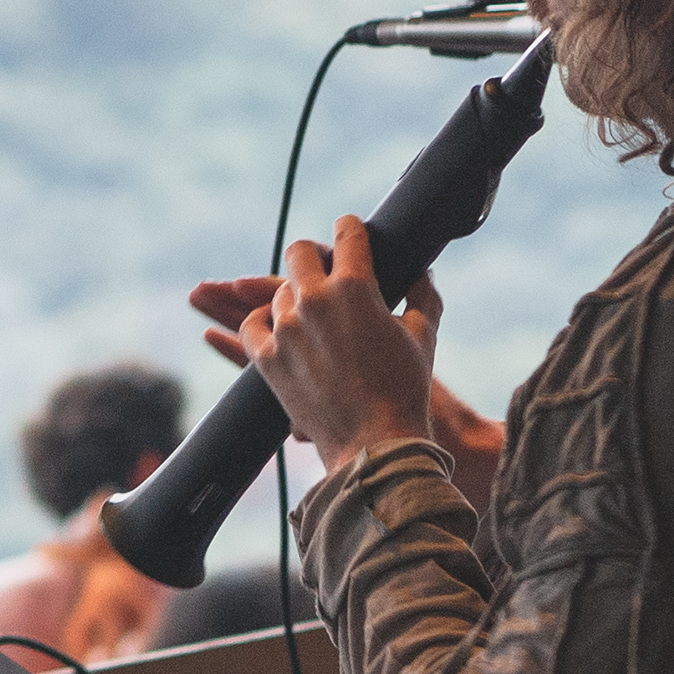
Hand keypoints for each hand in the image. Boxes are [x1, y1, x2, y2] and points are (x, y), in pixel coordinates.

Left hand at [191, 219, 438, 466]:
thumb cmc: (407, 389)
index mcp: (355, 287)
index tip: (348, 233)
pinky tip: (267, 325)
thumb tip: (423, 271)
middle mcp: (314, 301)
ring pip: (276, 293)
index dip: (348, 230)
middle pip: (298, 253)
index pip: (346, 234)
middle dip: (312, 256)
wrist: (377, 443)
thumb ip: (423, 294)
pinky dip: (257, 323)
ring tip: (307, 312)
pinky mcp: (267, 361)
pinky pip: (249, 327)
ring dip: (291, 297)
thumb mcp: (424, 334)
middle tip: (322, 269)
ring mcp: (286, 330)